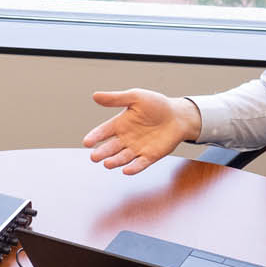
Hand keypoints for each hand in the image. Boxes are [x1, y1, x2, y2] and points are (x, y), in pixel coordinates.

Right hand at [82, 89, 200, 175]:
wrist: (178, 115)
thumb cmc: (157, 105)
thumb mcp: (136, 97)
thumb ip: (116, 99)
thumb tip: (95, 96)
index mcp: (120, 124)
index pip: (103, 132)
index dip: (95, 137)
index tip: (87, 142)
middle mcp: (125, 138)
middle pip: (110, 148)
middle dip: (102, 153)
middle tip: (94, 157)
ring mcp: (137, 149)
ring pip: (122, 158)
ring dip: (114, 162)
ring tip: (107, 163)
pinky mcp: (150, 156)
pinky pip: (140, 164)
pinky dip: (133, 168)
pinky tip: (126, 170)